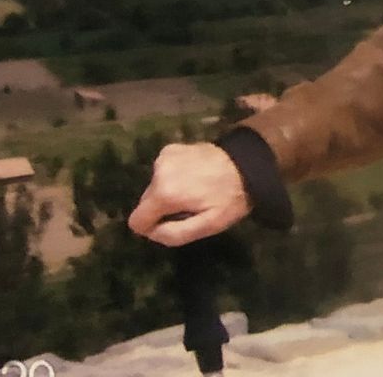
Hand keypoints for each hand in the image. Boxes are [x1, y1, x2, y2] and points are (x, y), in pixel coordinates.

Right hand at [128, 142, 251, 246]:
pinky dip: (173, 177)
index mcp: (164, 193)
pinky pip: (162, 172)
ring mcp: (164, 157)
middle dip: (163, 209)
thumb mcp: (208, 226)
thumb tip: (152, 233)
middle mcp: (158, 172)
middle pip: (146, 203)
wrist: (247, 163)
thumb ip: (174, 235)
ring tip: (195, 190)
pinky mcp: (170, 148)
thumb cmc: (230, 198)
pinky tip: (194, 176)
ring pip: (154, 187)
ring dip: (169, 192)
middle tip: (190, 207)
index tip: (173, 223)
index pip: (136, 221)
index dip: (152, 228)